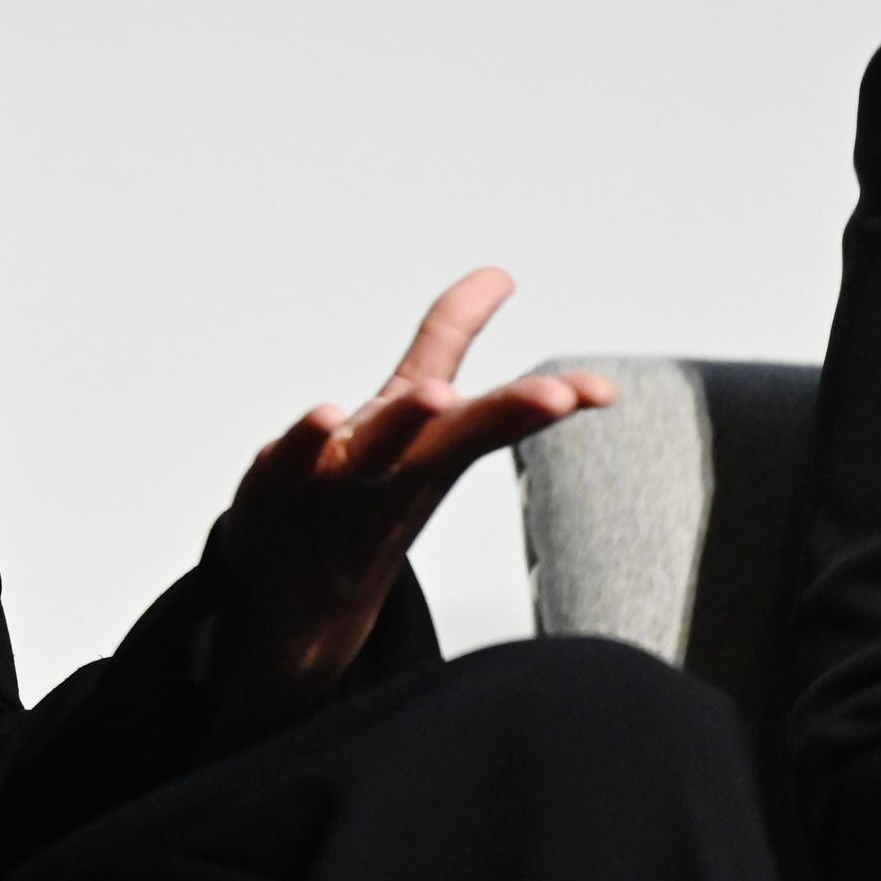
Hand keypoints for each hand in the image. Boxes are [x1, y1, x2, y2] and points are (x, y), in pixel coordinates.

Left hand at [208, 267, 611, 740]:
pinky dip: (307, 441)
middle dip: (504, 413)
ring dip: (408, 421)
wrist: (293, 607)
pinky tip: (325, 417)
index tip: (601, 391)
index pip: (497, 417)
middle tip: (553, 396)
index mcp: (434, 450)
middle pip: (457, 436)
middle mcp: (396, 467)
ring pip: (379, 447)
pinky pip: (293, 459)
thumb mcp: (413, 416)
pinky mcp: (278, 484)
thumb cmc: (362, 493)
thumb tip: (499, 273)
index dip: (547, 398)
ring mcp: (338, 479)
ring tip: (439, 396)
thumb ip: (446, 341)